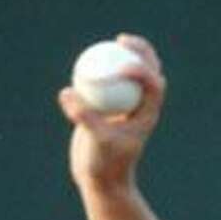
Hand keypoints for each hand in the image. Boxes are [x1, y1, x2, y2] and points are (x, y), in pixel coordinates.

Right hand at [57, 34, 165, 192]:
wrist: (100, 179)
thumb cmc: (104, 165)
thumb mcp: (95, 141)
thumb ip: (83, 116)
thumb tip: (67, 92)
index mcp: (147, 115)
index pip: (153, 84)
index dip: (142, 68)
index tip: (122, 65)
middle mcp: (140, 107)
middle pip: (149, 71)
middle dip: (141, 51)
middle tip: (122, 40)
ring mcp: (125, 105)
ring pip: (128, 74)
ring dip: (122, 55)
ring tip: (110, 42)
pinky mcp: (109, 106)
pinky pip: (107, 81)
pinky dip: (100, 70)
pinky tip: (87, 61)